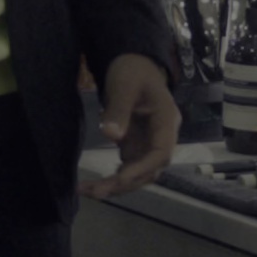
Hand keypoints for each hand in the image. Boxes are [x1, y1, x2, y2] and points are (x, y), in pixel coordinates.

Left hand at [78, 55, 183, 200]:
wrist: (134, 64)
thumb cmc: (132, 71)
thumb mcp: (124, 85)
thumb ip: (119, 110)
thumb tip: (111, 136)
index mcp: (167, 120)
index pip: (161, 153)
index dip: (143, 168)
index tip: (120, 177)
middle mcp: (163, 136)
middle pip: (150, 169)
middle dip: (125, 183)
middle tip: (95, 192)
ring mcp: (150, 142)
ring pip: (140, 172)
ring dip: (118, 185)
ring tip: (89, 191)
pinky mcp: (137, 145)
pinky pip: (129, 167)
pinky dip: (114, 178)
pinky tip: (94, 184)